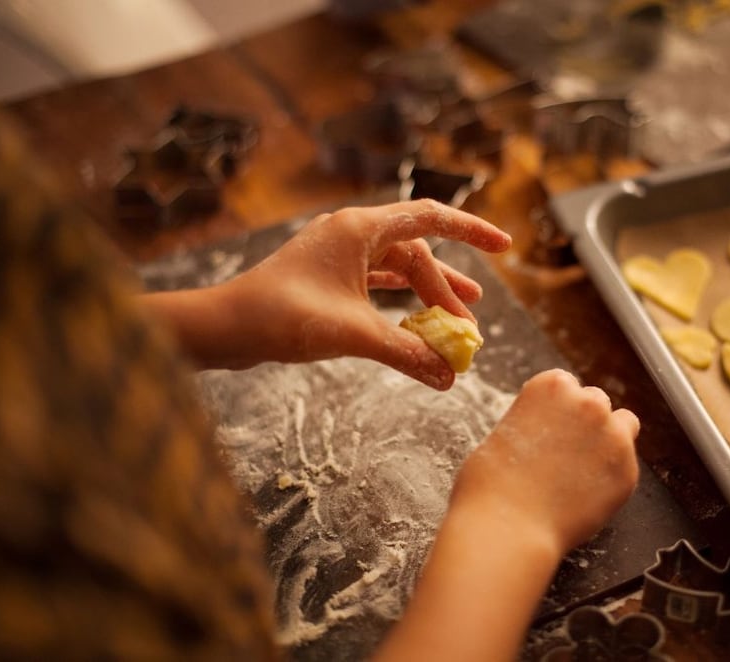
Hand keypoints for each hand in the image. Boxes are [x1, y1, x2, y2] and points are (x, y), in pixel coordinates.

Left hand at [213, 200, 509, 386]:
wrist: (224, 327)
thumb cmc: (282, 317)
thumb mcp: (354, 334)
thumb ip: (407, 353)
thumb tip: (450, 377)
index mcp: (360, 228)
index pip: (431, 218)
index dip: (473, 231)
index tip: (505, 246)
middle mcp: (350, 233)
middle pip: (416, 254)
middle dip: (445, 290)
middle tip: (468, 328)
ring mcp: (336, 255)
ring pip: (397, 269)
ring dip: (426, 294)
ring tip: (458, 318)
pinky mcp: (325, 277)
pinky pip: (375, 283)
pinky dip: (398, 303)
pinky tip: (414, 322)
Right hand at [450, 369, 639, 555]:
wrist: (508, 527)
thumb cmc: (491, 485)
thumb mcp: (505, 432)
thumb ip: (535, 421)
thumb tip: (547, 432)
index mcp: (552, 386)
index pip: (568, 385)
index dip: (560, 409)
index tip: (553, 428)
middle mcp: (587, 402)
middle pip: (597, 402)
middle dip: (585, 423)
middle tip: (567, 453)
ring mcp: (612, 436)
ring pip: (624, 427)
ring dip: (608, 442)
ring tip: (583, 471)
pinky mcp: (627, 471)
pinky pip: (626, 467)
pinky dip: (611, 479)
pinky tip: (585, 496)